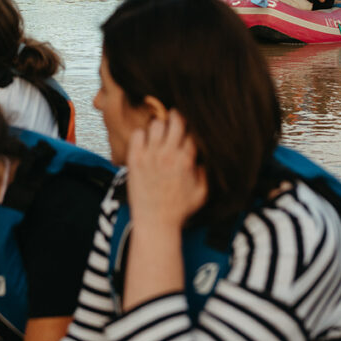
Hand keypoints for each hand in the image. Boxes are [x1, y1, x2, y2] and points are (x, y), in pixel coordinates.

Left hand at [125, 110, 207, 231]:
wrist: (155, 222)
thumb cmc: (178, 210)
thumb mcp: (202, 193)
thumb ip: (206, 173)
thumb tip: (203, 157)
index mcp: (186, 161)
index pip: (192, 132)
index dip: (191, 130)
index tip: (188, 133)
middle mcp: (168, 155)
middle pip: (176, 120)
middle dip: (177, 118)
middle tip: (175, 122)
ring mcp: (150, 156)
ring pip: (156, 124)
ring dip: (159, 126)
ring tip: (160, 134)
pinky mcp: (135, 159)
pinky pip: (137, 134)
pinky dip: (141, 135)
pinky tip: (145, 143)